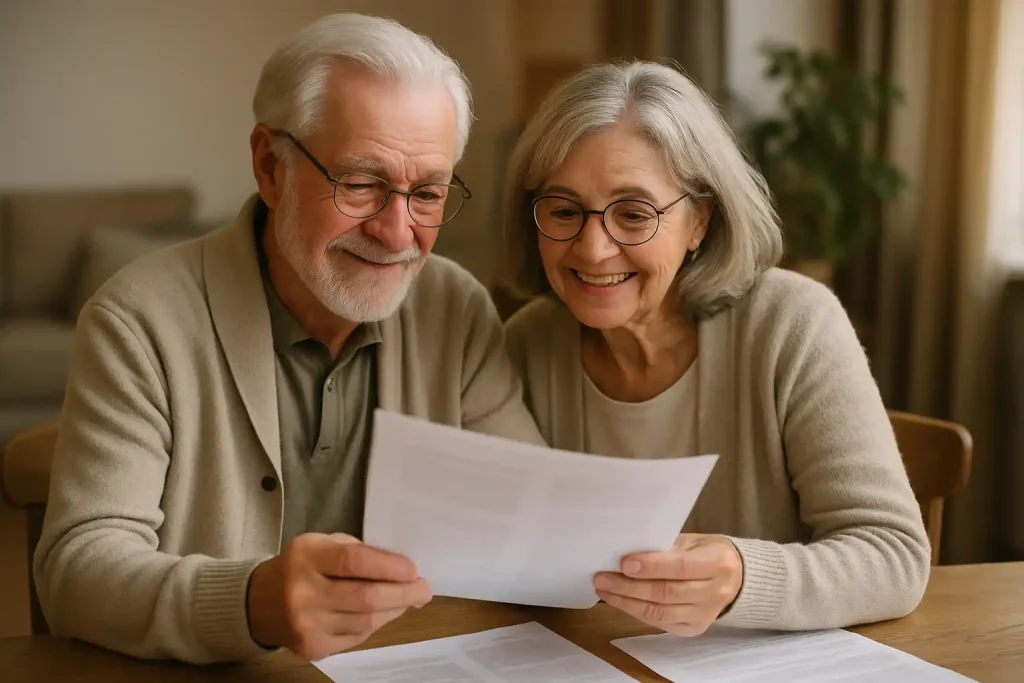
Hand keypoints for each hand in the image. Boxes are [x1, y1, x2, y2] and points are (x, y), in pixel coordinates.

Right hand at [247, 533, 431, 659]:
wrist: (259, 602)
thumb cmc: (302, 566)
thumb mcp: (323, 544)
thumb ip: (358, 552)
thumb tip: (402, 570)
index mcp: (306, 556)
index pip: (353, 562)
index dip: (388, 567)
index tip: (413, 569)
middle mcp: (302, 592)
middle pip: (364, 598)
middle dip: (402, 594)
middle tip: (424, 589)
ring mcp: (306, 624)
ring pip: (364, 621)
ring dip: (393, 610)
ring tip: (408, 600)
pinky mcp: (312, 648)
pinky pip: (356, 637)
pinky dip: (375, 624)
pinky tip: (382, 613)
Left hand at [593, 533, 742, 636]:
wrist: (737, 579)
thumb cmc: (708, 553)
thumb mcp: (693, 541)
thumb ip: (665, 547)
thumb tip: (627, 553)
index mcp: (718, 563)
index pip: (680, 567)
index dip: (651, 566)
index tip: (623, 563)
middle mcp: (715, 591)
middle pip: (666, 592)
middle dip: (630, 586)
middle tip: (602, 578)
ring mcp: (706, 614)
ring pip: (660, 612)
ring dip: (627, 602)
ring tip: (605, 590)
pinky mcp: (695, 629)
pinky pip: (661, 623)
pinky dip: (637, 612)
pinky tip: (620, 601)